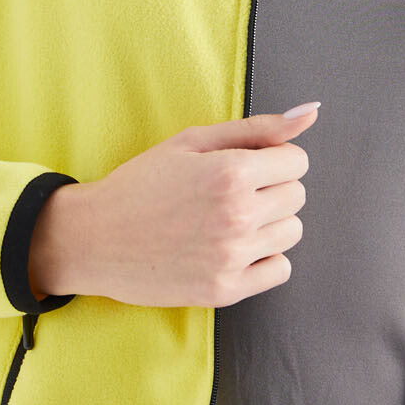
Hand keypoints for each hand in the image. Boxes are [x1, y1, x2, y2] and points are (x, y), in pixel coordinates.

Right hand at [28, 104, 320, 307]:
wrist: (94, 238)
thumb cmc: (142, 183)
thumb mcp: (192, 141)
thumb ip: (257, 128)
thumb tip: (310, 114)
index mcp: (230, 173)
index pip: (297, 162)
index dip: (272, 159)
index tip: (244, 165)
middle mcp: (237, 216)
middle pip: (297, 196)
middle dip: (271, 188)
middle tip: (229, 192)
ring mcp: (232, 257)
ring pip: (292, 232)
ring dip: (269, 223)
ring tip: (228, 220)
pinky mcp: (225, 290)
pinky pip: (280, 269)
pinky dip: (263, 258)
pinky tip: (231, 248)